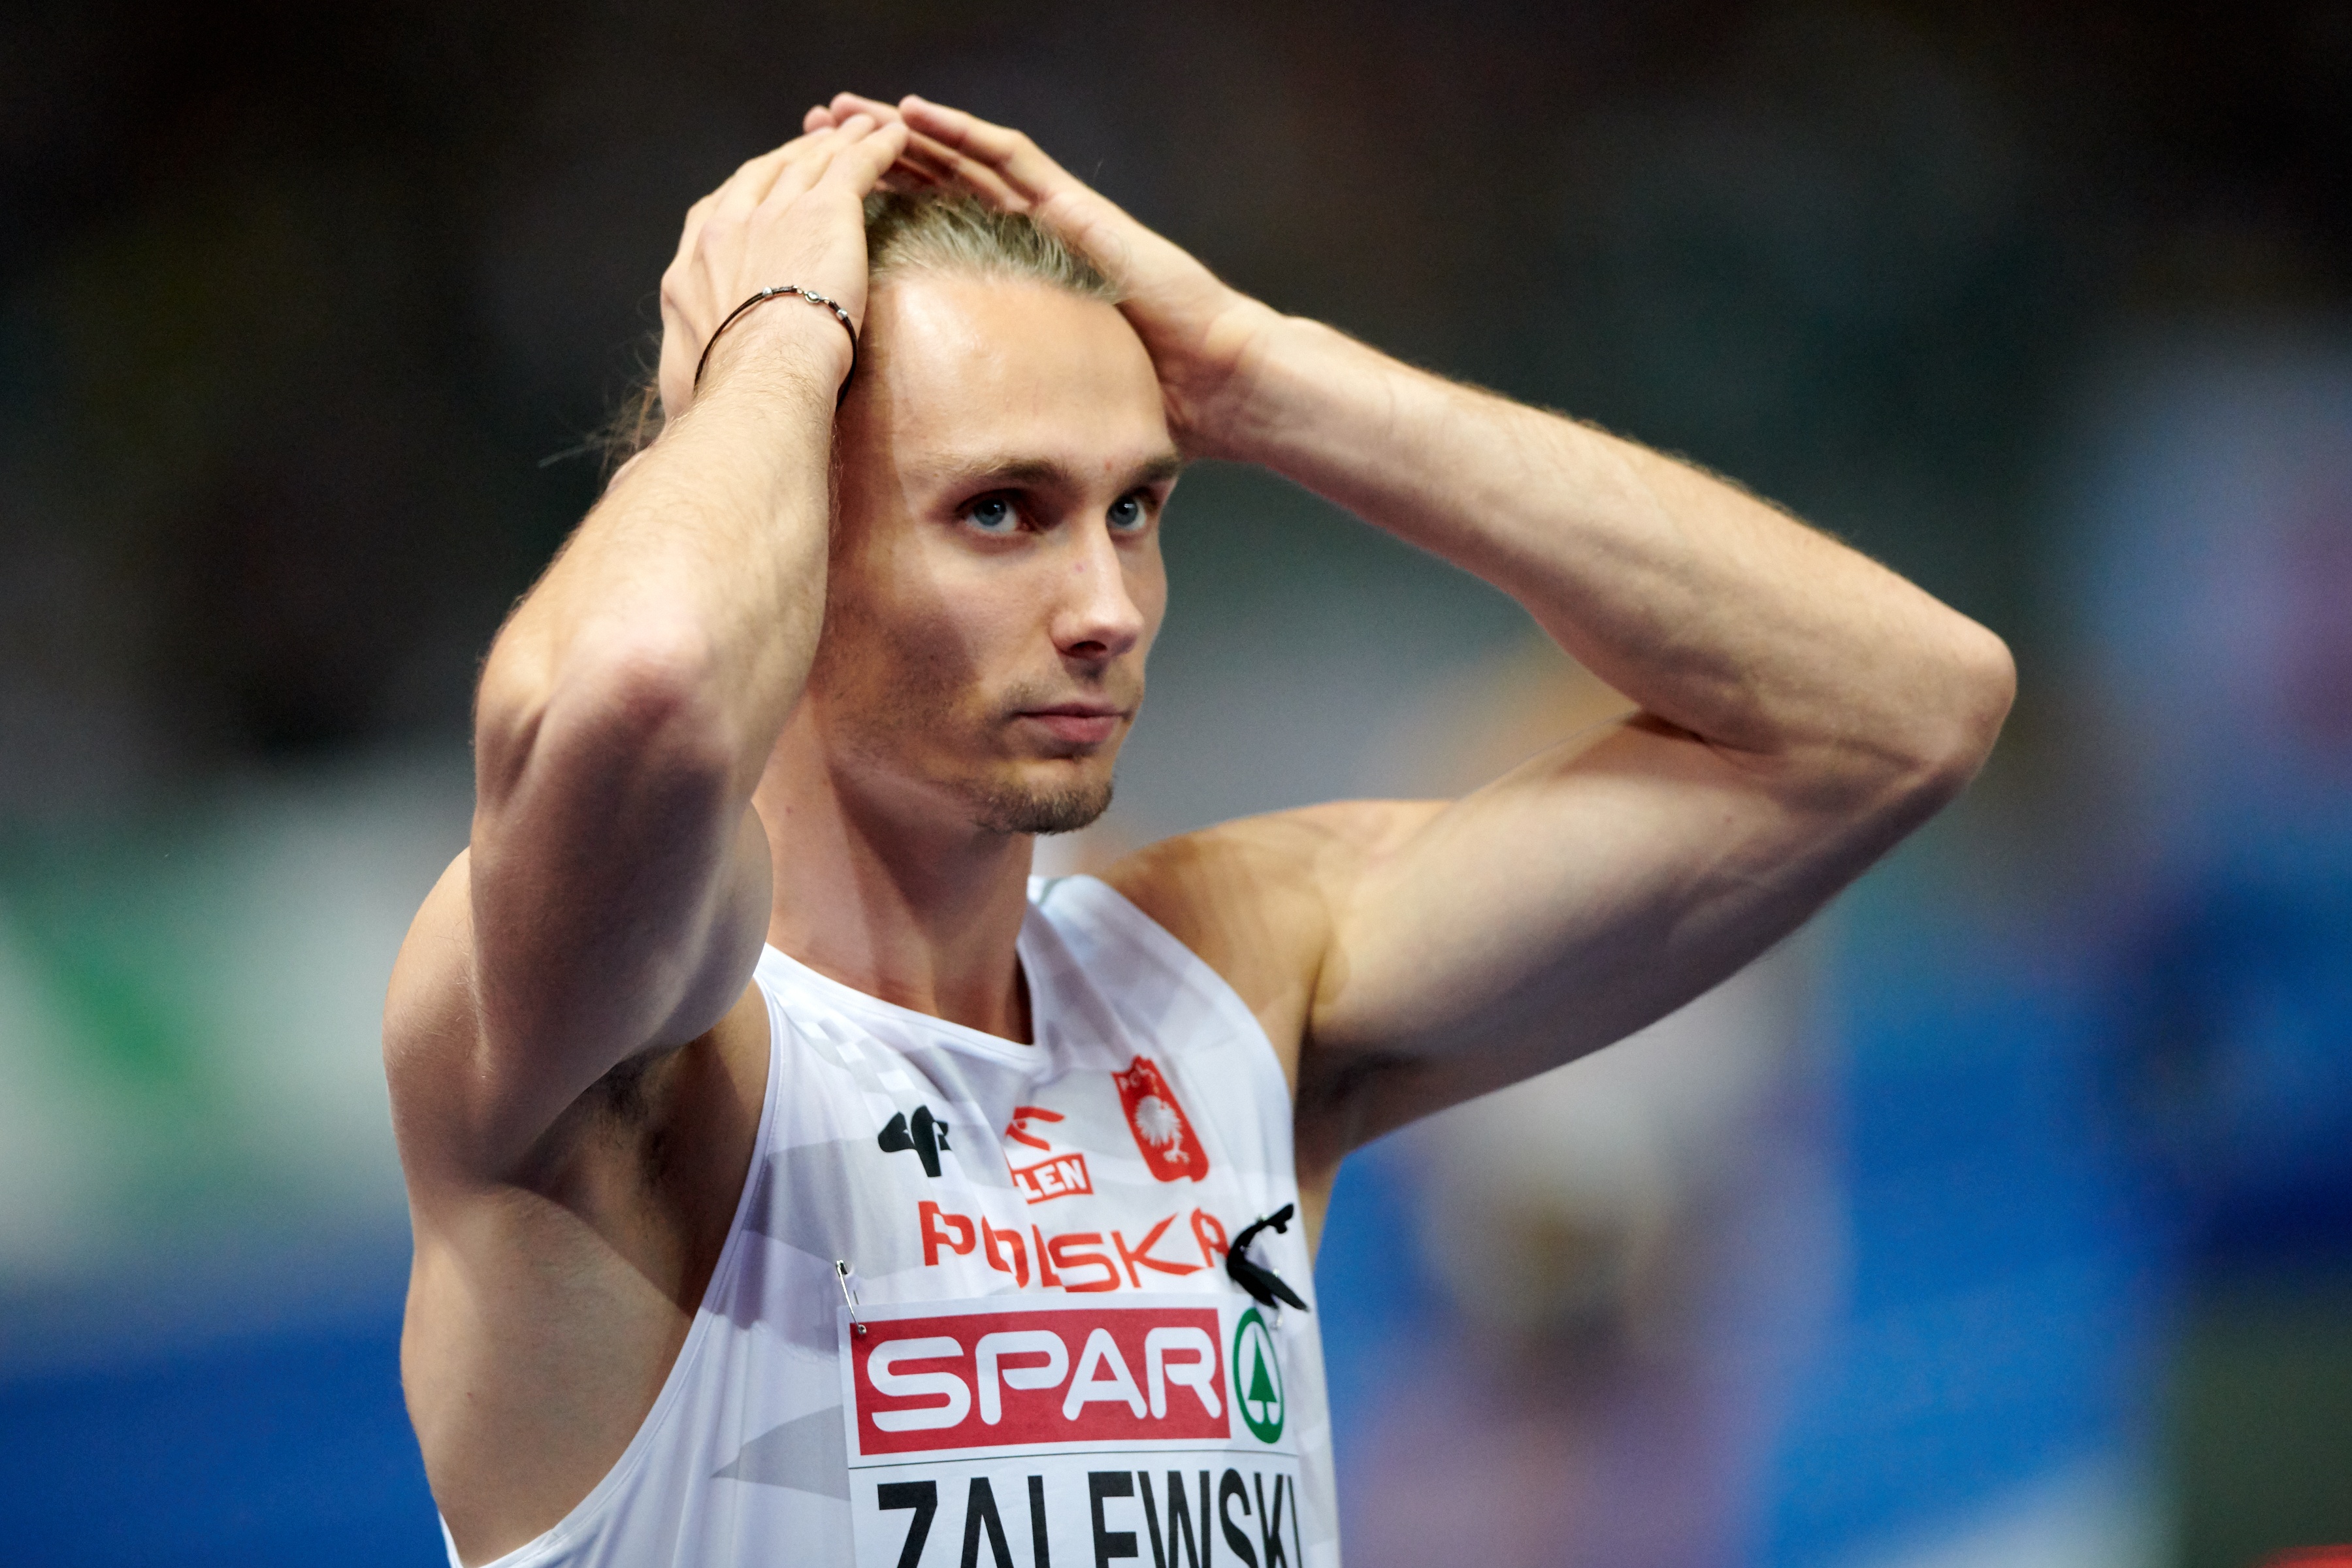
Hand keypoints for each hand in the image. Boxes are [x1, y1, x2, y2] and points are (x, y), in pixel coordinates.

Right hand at [657, 114, 908, 420]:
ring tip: (861, 126)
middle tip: (816, 143)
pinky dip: (875, 146)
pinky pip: (854, 166)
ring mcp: (772, 215)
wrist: (758, 385)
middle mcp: (725, 230)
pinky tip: (895, 136)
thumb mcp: (683, 394)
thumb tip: (660, 436)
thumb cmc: (723, 405)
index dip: (743, 195)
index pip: (716, 214)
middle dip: (791, 155)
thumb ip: (683, 388)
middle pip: (763, 176)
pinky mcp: (824, 212)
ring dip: (838, 141)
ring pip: (810, 163)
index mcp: (688, 271)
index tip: (759, 189)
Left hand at [806, 93, 1283, 457]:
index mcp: (1016, 276)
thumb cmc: (1150, 400)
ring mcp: (1054, 216)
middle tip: (810, 130)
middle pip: (936, 181)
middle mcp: (1029, 236)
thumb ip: (1000, 404)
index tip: (820, 196)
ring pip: (962, 158)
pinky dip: (961, 133)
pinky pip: (1010, 159)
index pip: (935, 227)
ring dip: (900, 130)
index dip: (877, 203)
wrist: (1215, 384)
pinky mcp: (1076, 209)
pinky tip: (913, 112)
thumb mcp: (1046, 399)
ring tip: (842, 108)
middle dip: (872, 154)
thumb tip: (956, 465)